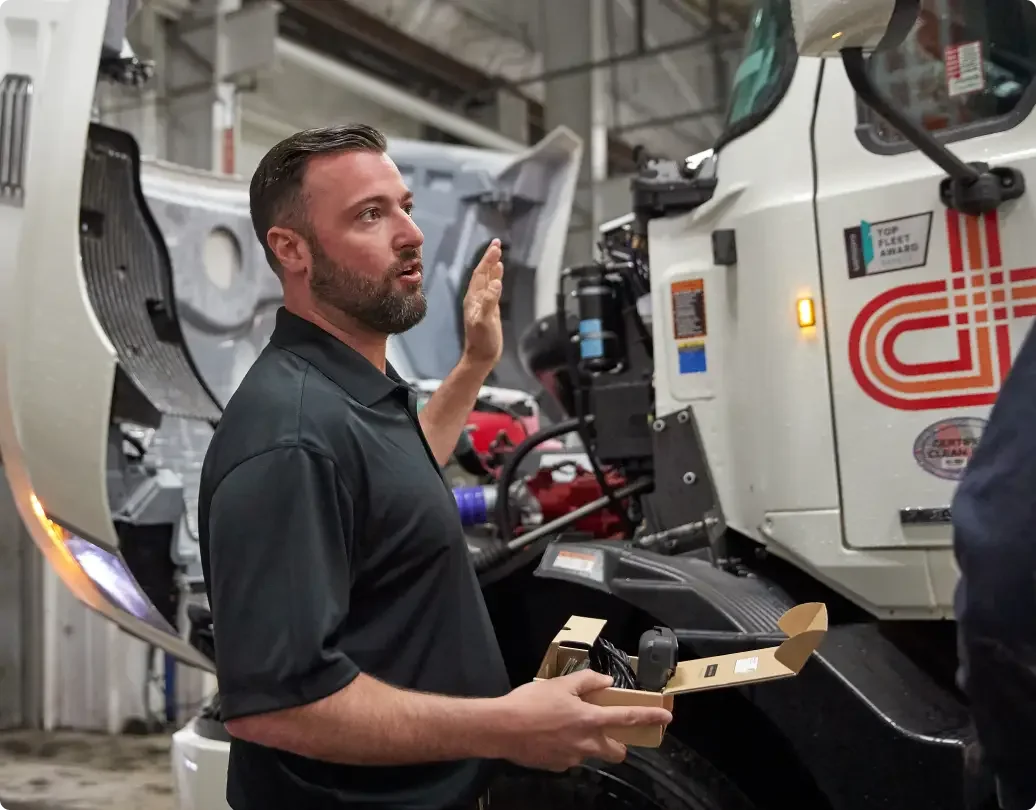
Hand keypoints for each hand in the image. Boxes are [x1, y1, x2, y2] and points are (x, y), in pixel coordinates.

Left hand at [461, 239, 504, 369]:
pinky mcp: (490, 309)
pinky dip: (496, 279)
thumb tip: (496, 283)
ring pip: (487, 279)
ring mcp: (482, 303)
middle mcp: (476, 297)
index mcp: (473, 298)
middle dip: (489, 258)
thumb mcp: (485, 321)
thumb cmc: (483, 340)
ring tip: (498, 253)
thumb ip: (489, 302)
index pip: (480, 273)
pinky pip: (492, 289)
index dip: (488, 259)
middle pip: (482, 273)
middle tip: (497, 243)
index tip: (495, 246)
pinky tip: (499, 275)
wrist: (482, 356)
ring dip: (492, 266)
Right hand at [490, 670, 672, 772]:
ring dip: (589, 742)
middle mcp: (587, 743)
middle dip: (618, 744)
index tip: (666, 718)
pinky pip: (571, 757)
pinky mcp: (557, 767)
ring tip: (566, 727)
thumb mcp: (560, 684)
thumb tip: (606, 681)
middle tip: (606, 730)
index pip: (628, 718)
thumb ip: (587, 681)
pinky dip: (567, 747)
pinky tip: (550, 736)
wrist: (501, 729)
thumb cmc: (531, 702)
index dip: (649, 717)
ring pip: (591, 753)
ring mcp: (572, 759)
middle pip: (616, 751)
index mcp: (590, 720)